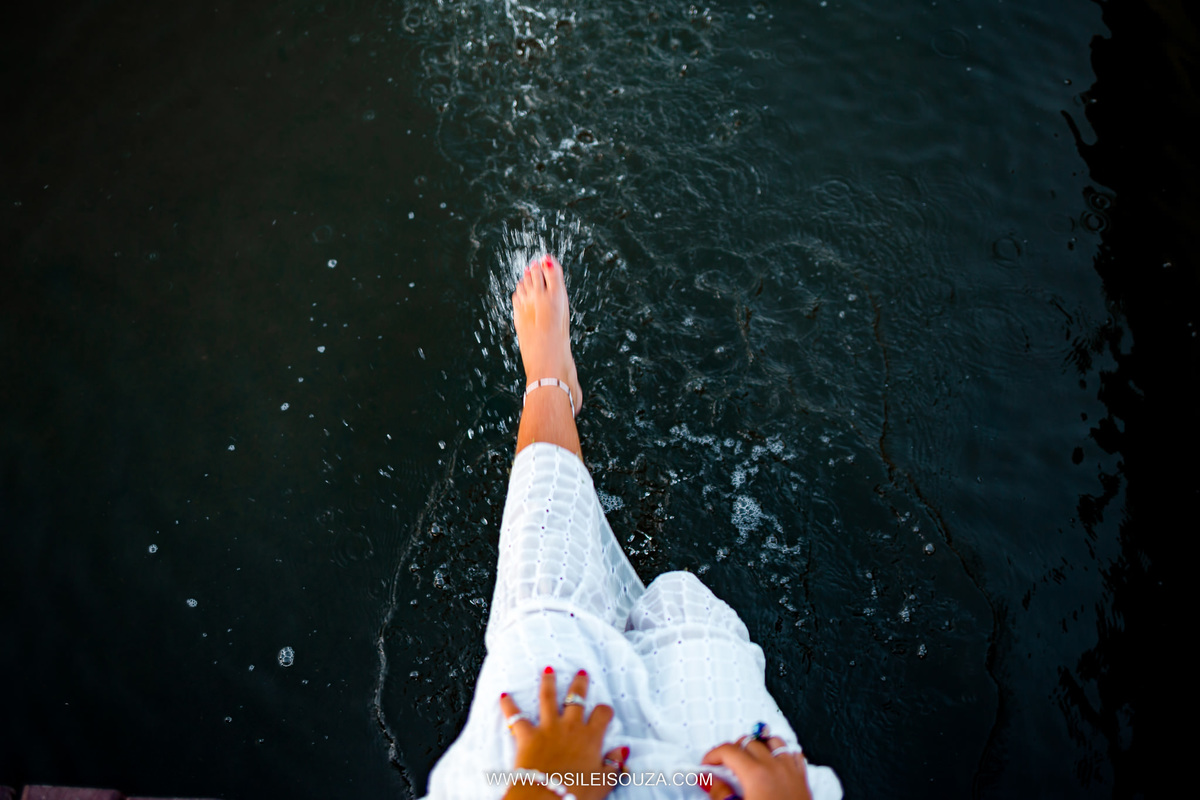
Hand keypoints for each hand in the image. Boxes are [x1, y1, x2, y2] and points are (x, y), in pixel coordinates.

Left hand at [500, 667, 627, 799]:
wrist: (546, 798)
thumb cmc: (576, 792)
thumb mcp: (603, 782)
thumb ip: (614, 765)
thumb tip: (623, 751)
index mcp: (591, 737)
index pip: (602, 715)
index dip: (604, 710)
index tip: (604, 711)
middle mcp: (570, 727)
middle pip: (576, 698)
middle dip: (579, 684)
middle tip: (581, 672)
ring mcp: (548, 728)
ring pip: (548, 698)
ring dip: (548, 682)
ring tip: (548, 670)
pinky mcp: (527, 735)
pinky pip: (516, 717)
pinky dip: (508, 706)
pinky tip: (504, 695)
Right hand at [701, 733, 811, 799]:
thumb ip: (719, 793)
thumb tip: (708, 779)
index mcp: (756, 775)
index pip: (729, 750)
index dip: (713, 755)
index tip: (707, 767)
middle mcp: (775, 768)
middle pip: (749, 742)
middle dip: (733, 751)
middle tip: (723, 767)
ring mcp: (791, 772)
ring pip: (773, 742)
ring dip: (758, 747)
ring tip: (747, 761)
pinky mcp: (803, 781)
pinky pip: (792, 754)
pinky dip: (780, 753)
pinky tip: (773, 765)